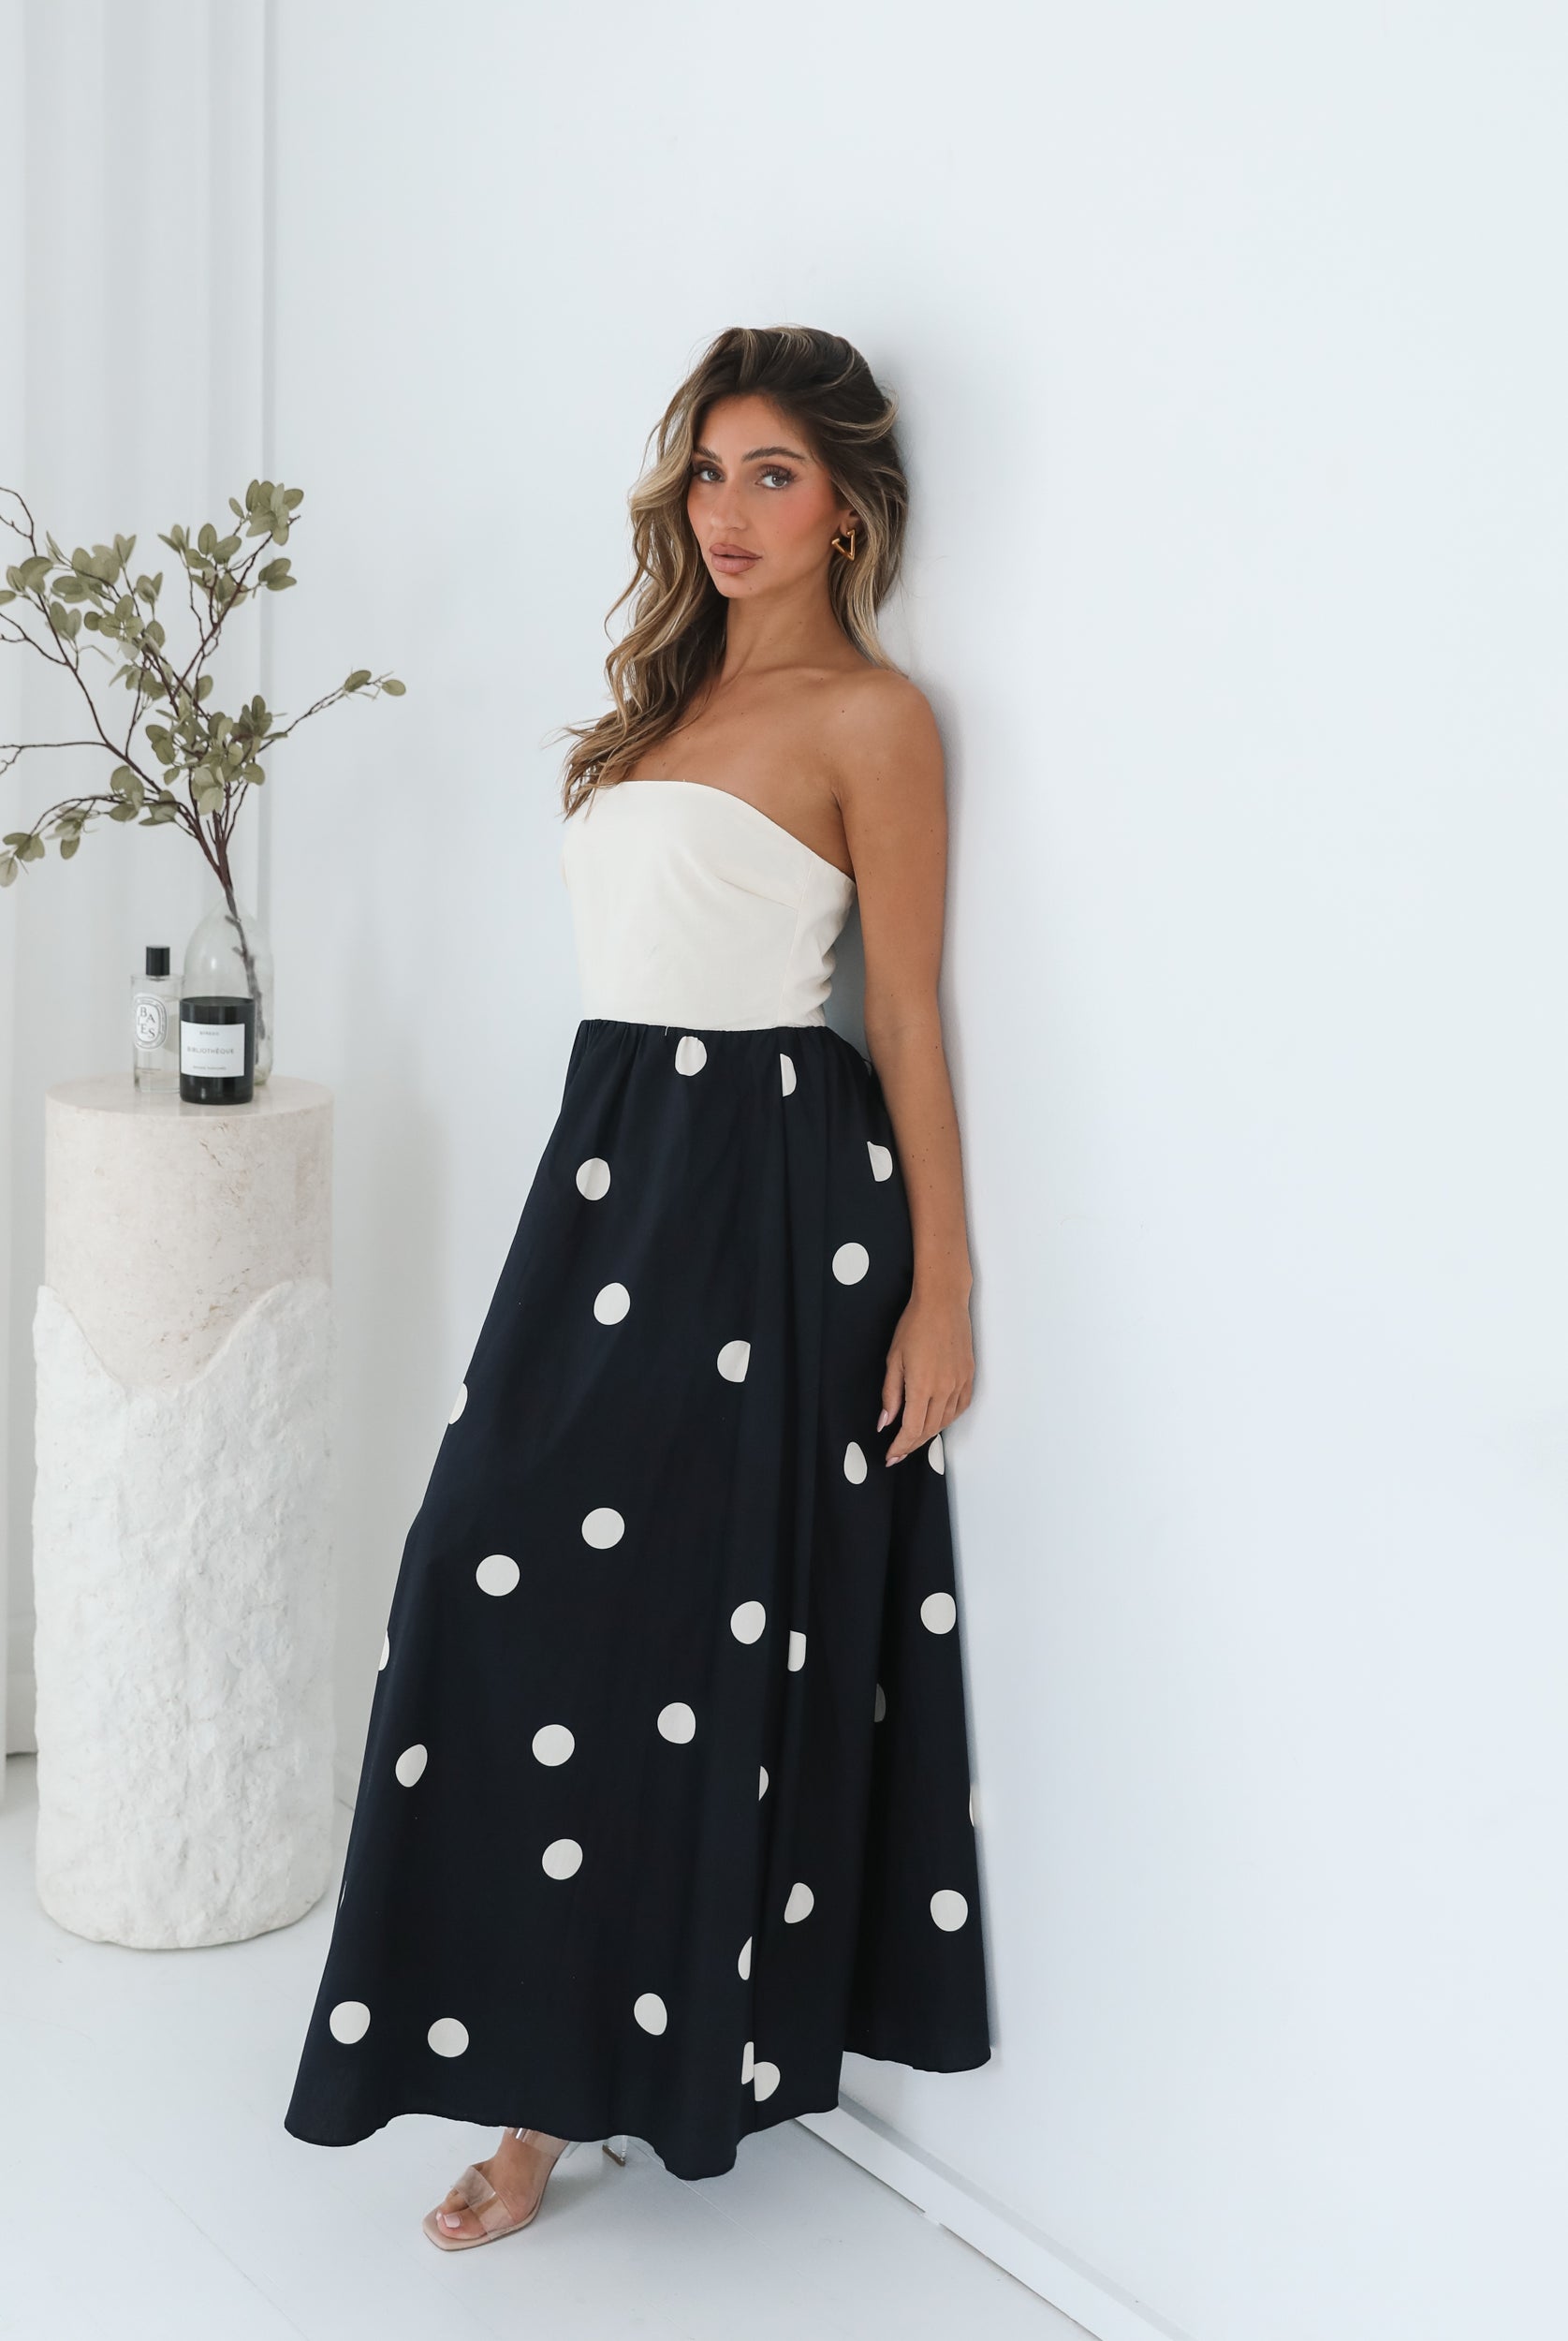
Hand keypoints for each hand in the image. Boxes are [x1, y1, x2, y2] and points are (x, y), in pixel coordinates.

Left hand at [878, 1287, 974, 1464]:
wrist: (943, 1303)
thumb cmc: (914, 1326)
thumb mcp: (893, 1359)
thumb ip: (890, 1395)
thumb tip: (885, 1423)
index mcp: (922, 1386)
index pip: (912, 1429)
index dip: (900, 1447)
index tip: (891, 1457)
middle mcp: (944, 1389)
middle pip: (929, 1430)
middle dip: (912, 1445)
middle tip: (898, 1453)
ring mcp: (959, 1384)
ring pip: (945, 1422)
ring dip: (929, 1434)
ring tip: (913, 1440)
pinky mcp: (969, 1377)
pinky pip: (959, 1408)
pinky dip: (947, 1420)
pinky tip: (937, 1421)